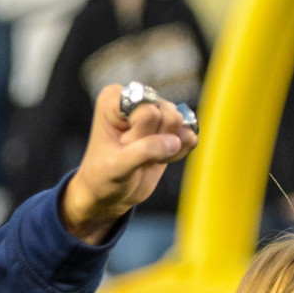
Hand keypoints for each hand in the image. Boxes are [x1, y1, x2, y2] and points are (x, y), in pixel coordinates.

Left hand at [60, 84, 196, 242]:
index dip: (139, 133)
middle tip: (133, 152)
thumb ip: (145, 150)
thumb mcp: (117, 166)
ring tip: (144, 157)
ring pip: (180, 123)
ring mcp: (157, 110)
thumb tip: (175, 141)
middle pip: (167, 113)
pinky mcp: (172, 127)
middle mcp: (138, 99)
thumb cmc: (103, 177)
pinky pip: (190, 135)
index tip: (121, 144)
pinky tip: (160, 159)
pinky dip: (178, 152)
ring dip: (166, 148)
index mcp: (114, 98)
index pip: (146, 108)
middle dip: (153, 140)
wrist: (110, 194)